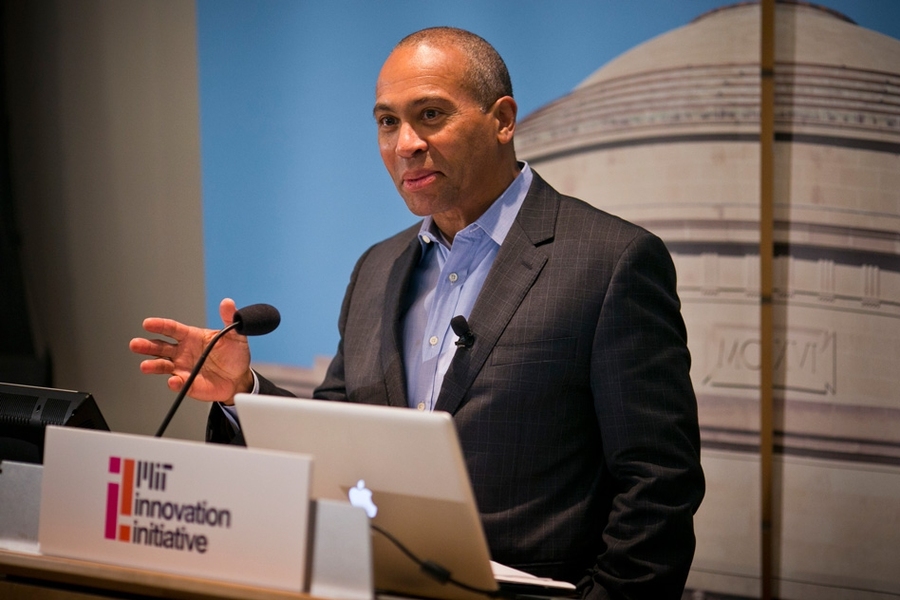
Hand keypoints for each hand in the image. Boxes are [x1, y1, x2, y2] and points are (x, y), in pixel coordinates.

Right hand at [129, 298, 252, 404]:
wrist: (239, 378)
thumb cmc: (234, 355)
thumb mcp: (235, 335)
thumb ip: (229, 319)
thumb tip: (228, 303)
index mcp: (190, 337)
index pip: (171, 329)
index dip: (159, 325)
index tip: (147, 323)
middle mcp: (182, 352)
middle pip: (160, 347)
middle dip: (146, 345)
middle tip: (135, 344)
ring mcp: (182, 368)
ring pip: (162, 365)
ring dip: (153, 365)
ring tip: (145, 366)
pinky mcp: (187, 384)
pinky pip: (178, 383)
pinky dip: (174, 383)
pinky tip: (173, 381)